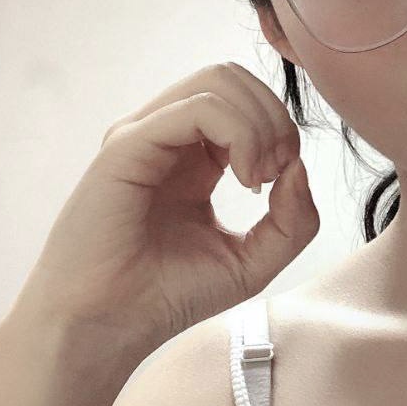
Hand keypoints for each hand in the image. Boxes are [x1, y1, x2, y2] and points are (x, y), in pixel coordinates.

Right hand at [22, 62, 319, 357]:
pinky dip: (241, 134)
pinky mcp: (128, 147)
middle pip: (233, 78)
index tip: (284, 183)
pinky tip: (246, 179)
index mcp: (192, 158)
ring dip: (260, 123)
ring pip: (219, 80)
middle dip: (275, 117)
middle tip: (276, 174)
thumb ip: (293, 219)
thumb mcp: (253, 262)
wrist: (106, 327)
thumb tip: (300, 167)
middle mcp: (165, 139)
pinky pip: (197, 108)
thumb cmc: (166, 297)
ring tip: (259, 178)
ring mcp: (144, 137)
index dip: (281, 130)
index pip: (245, 101)